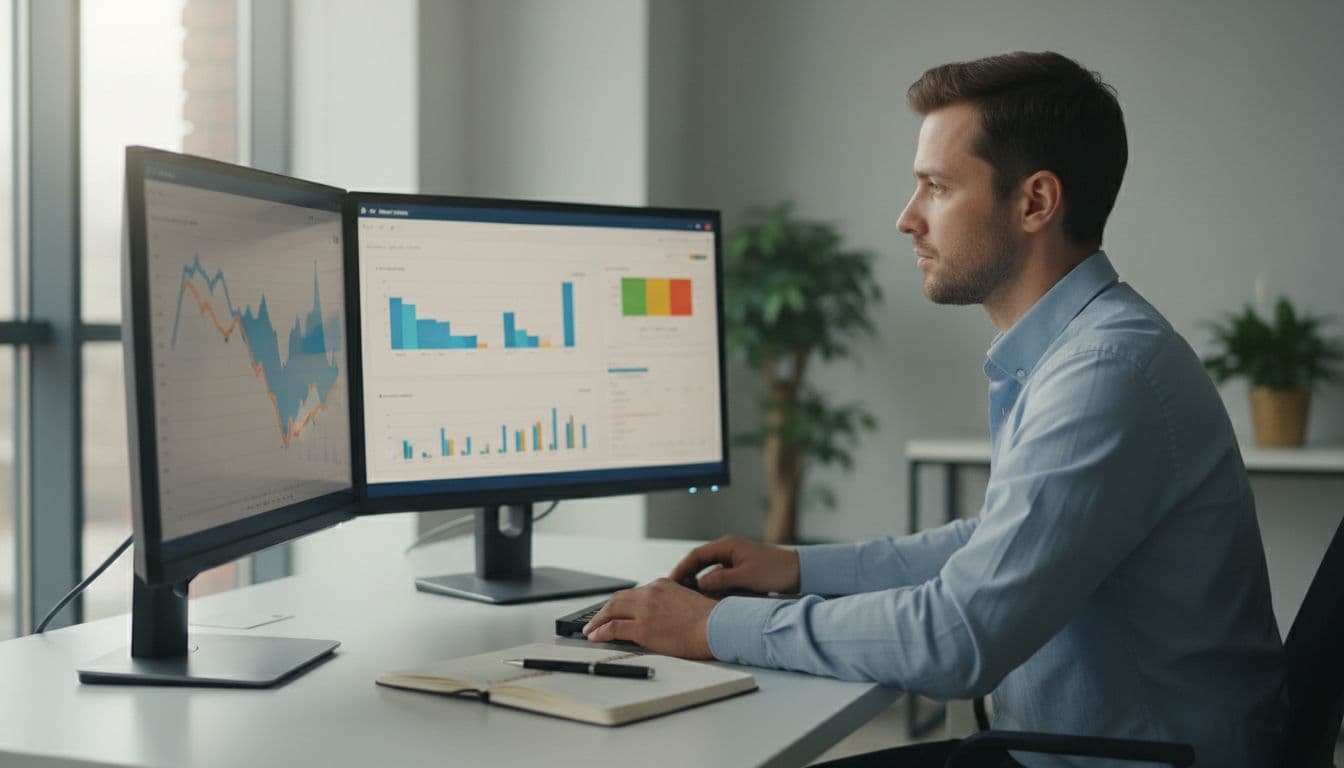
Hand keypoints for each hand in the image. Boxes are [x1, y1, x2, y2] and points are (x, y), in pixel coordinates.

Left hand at [582, 579, 716, 658]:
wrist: (718, 626)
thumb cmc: (710, 620)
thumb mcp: (688, 601)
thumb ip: (671, 604)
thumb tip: (662, 617)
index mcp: (663, 585)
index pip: (634, 593)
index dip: (621, 604)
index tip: (614, 611)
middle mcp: (651, 593)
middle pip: (618, 599)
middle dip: (604, 610)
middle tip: (595, 620)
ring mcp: (645, 610)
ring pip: (611, 611)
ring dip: (597, 621)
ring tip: (590, 630)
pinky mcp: (642, 628)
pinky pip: (613, 629)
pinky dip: (600, 632)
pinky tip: (595, 637)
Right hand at [668, 534, 799, 595]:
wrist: (799, 572)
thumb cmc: (776, 571)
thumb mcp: (745, 577)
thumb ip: (720, 579)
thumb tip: (699, 584)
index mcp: (728, 545)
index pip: (696, 555)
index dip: (681, 568)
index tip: (671, 582)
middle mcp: (729, 549)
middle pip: (700, 562)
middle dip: (688, 576)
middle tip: (676, 592)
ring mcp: (735, 559)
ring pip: (710, 571)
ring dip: (701, 583)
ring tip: (690, 598)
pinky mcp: (741, 569)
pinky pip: (721, 577)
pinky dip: (714, 587)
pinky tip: (710, 599)